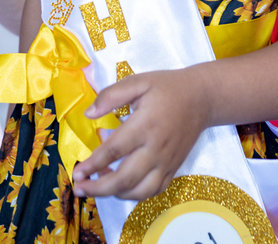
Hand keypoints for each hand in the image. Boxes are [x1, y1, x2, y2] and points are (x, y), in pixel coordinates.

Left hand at [72, 67, 208, 200]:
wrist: (202, 98)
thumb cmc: (167, 88)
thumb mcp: (138, 82)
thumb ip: (111, 96)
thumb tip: (89, 114)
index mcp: (145, 125)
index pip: (114, 151)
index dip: (93, 164)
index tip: (76, 172)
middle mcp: (156, 149)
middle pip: (124, 178)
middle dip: (98, 188)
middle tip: (80, 188)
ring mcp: (166, 162)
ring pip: (139, 191)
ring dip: (115, 194)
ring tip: (99, 185)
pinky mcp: (173, 169)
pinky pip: (153, 191)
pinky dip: (135, 195)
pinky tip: (121, 187)